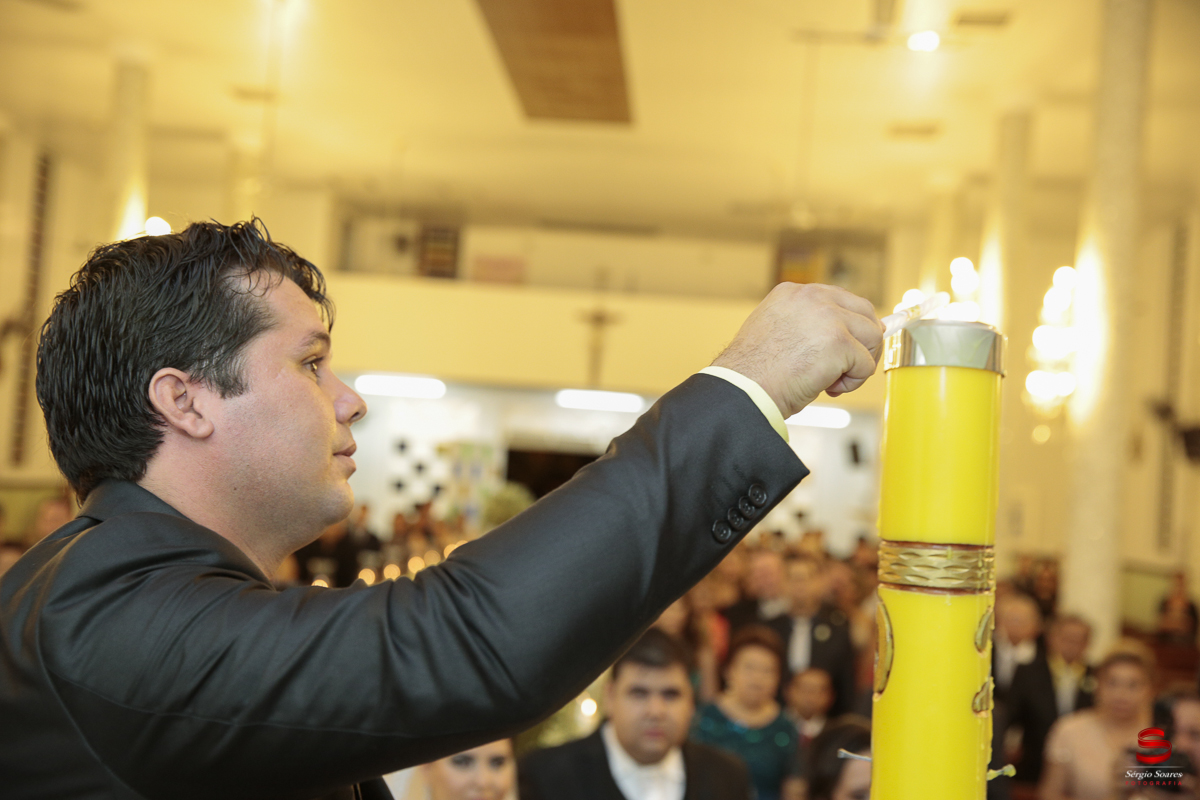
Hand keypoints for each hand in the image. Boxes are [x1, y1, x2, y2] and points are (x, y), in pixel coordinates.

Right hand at [711, 283, 883, 418]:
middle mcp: (812, 297)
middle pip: (865, 313)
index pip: (842, 300)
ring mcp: (827, 316)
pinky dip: (852, 383)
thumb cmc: (755, 373)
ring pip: (872, 337)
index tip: (841, 351)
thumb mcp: (780, 334)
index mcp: (794, 293)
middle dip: (862, 344)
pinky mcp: (838, 341)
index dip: (849, 329)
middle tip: (842, 369)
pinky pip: (866, 365)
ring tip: (831, 381)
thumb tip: (849, 336)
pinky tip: (828, 388)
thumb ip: (809, 326)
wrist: (744, 390)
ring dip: (858, 364)